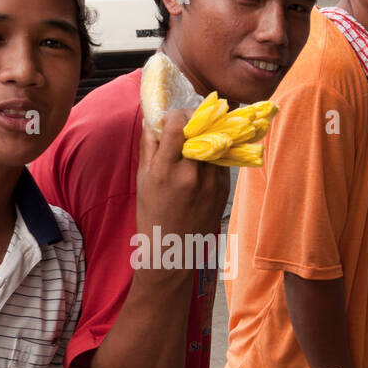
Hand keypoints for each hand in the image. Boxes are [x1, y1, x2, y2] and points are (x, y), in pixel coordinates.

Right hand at [137, 111, 228, 251]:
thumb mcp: (143, 179)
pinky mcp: (224, 189)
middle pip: (200, 129)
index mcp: (166, 171)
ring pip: (214, 142)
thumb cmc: (152, 216)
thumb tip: (151, 119)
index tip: (171, 118)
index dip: (175, 115)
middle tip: (185, 123)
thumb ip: (149, 146)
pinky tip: (201, 163)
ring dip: (205, 136)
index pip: (177, 125)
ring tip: (194, 141)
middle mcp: (191, 174)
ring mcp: (211, 182)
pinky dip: (212, 155)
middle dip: (192, 121)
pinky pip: (220, 160)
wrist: (173, 252)